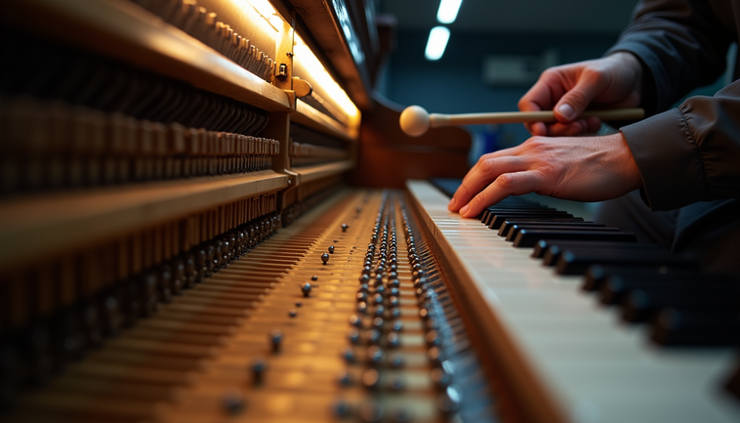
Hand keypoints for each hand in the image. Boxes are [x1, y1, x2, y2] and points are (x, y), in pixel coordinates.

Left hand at [447, 133, 642, 217]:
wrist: (627, 157)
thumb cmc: (602, 164)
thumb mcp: (564, 167)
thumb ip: (544, 172)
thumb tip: (527, 186)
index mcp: (535, 146)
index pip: (495, 158)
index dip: (475, 177)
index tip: (466, 195)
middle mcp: (532, 148)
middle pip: (485, 162)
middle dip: (464, 184)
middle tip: (454, 204)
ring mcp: (538, 159)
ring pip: (490, 170)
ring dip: (469, 191)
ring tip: (459, 210)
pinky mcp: (547, 174)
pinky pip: (506, 183)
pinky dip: (485, 197)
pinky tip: (476, 210)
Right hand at [519, 52, 643, 135]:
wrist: (636, 83)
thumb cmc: (615, 72)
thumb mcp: (597, 79)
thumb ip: (577, 97)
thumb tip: (558, 116)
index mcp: (551, 83)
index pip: (529, 104)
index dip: (532, 119)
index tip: (543, 131)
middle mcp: (554, 99)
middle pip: (539, 124)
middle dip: (556, 130)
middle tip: (576, 127)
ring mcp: (565, 113)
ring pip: (554, 133)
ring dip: (571, 133)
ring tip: (590, 122)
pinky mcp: (576, 123)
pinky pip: (570, 137)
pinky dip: (582, 134)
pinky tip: (595, 123)